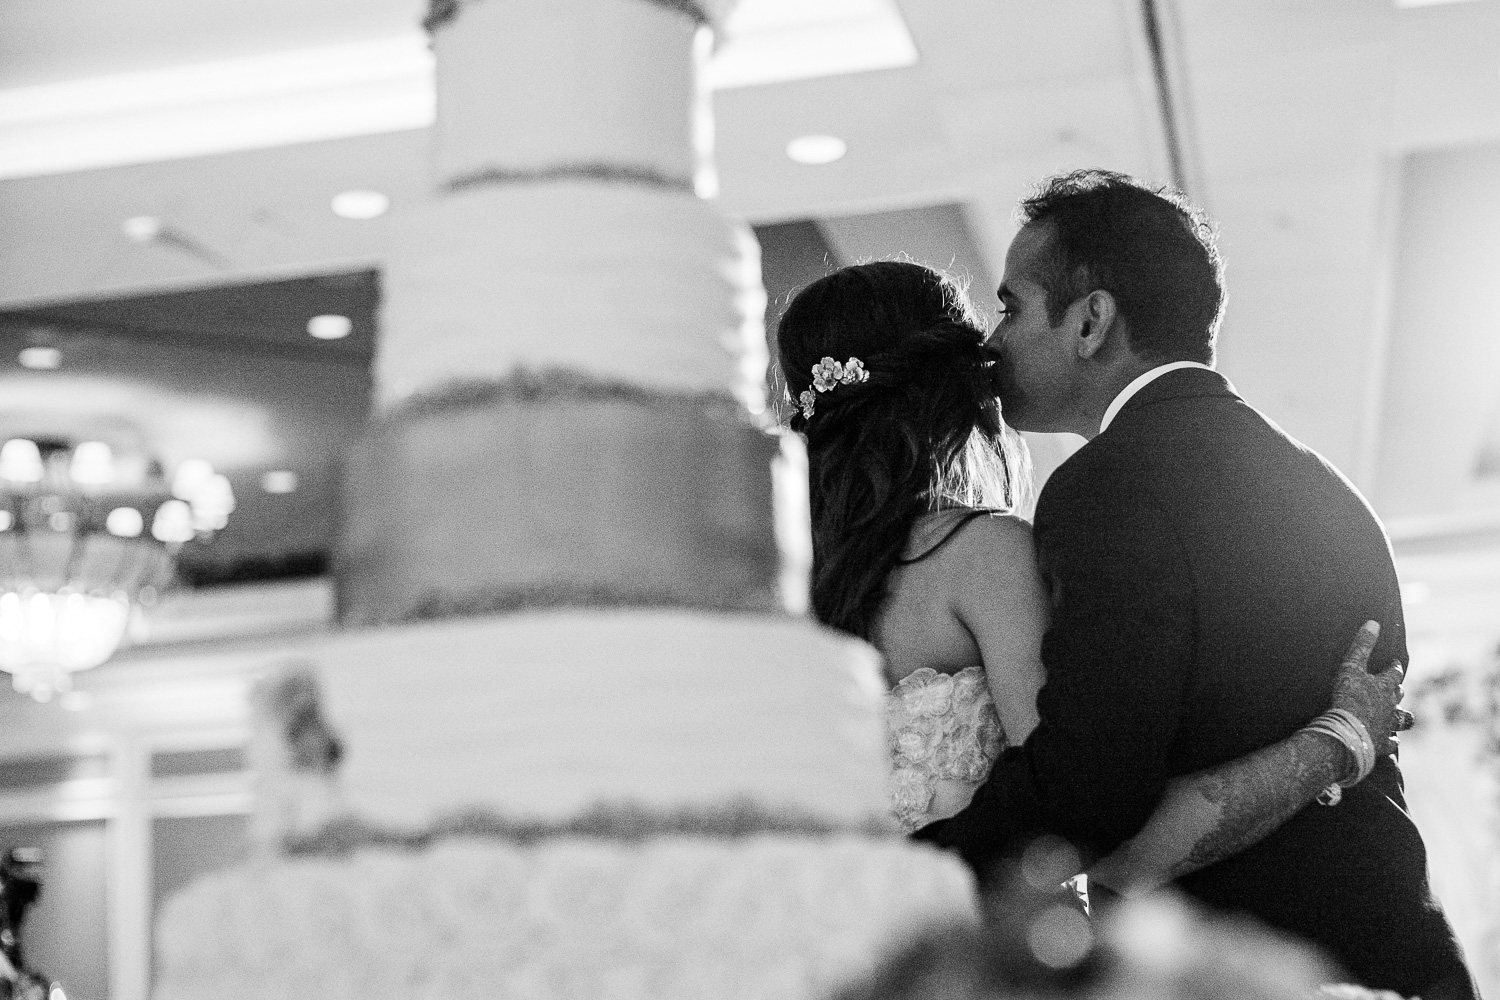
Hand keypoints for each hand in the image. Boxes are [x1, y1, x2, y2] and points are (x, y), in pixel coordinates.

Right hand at [1329, 621, 1408, 758]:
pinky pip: (1392, 743)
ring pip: (1403, 721)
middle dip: (1398, 691)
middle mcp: (1391, 705)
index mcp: (1384, 686)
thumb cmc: (1349, 697)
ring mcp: (1388, 725)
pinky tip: (1391, 742)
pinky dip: (1392, 741)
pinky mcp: (1382, 743)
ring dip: (1402, 717)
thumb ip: (1362, 645)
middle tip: (1396, 688)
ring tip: (1400, 717)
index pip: (1393, 673)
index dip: (1394, 667)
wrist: (1349, 731)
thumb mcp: (1351, 666)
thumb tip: (1374, 622)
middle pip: (1399, 696)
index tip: (1395, 663)